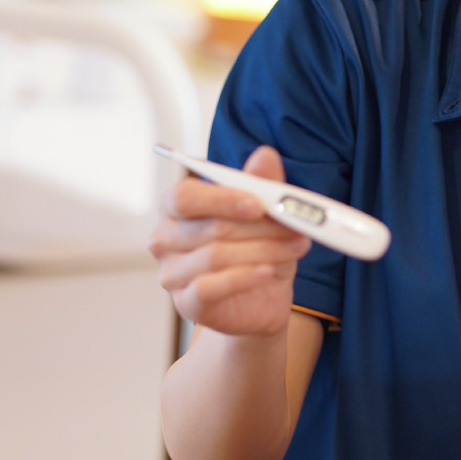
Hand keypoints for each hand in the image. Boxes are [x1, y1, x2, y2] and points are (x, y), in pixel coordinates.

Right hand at [148, 146, 311, 335]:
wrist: (256, 304)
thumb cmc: (254, 252)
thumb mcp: (265, 217)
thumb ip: (261, 185)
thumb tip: (264, 156)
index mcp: (175, 208)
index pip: (185, 196)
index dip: (222, 198)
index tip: (259, 204)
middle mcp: (164, 238)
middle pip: (208, 227)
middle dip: (258, 227)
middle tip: (295, 226)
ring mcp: (171, 273)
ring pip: (214, 256)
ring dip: (263, 250)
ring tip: (296, 247)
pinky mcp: (185, 302)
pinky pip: (211, 287)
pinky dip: (244, 277)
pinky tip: (268, 272)